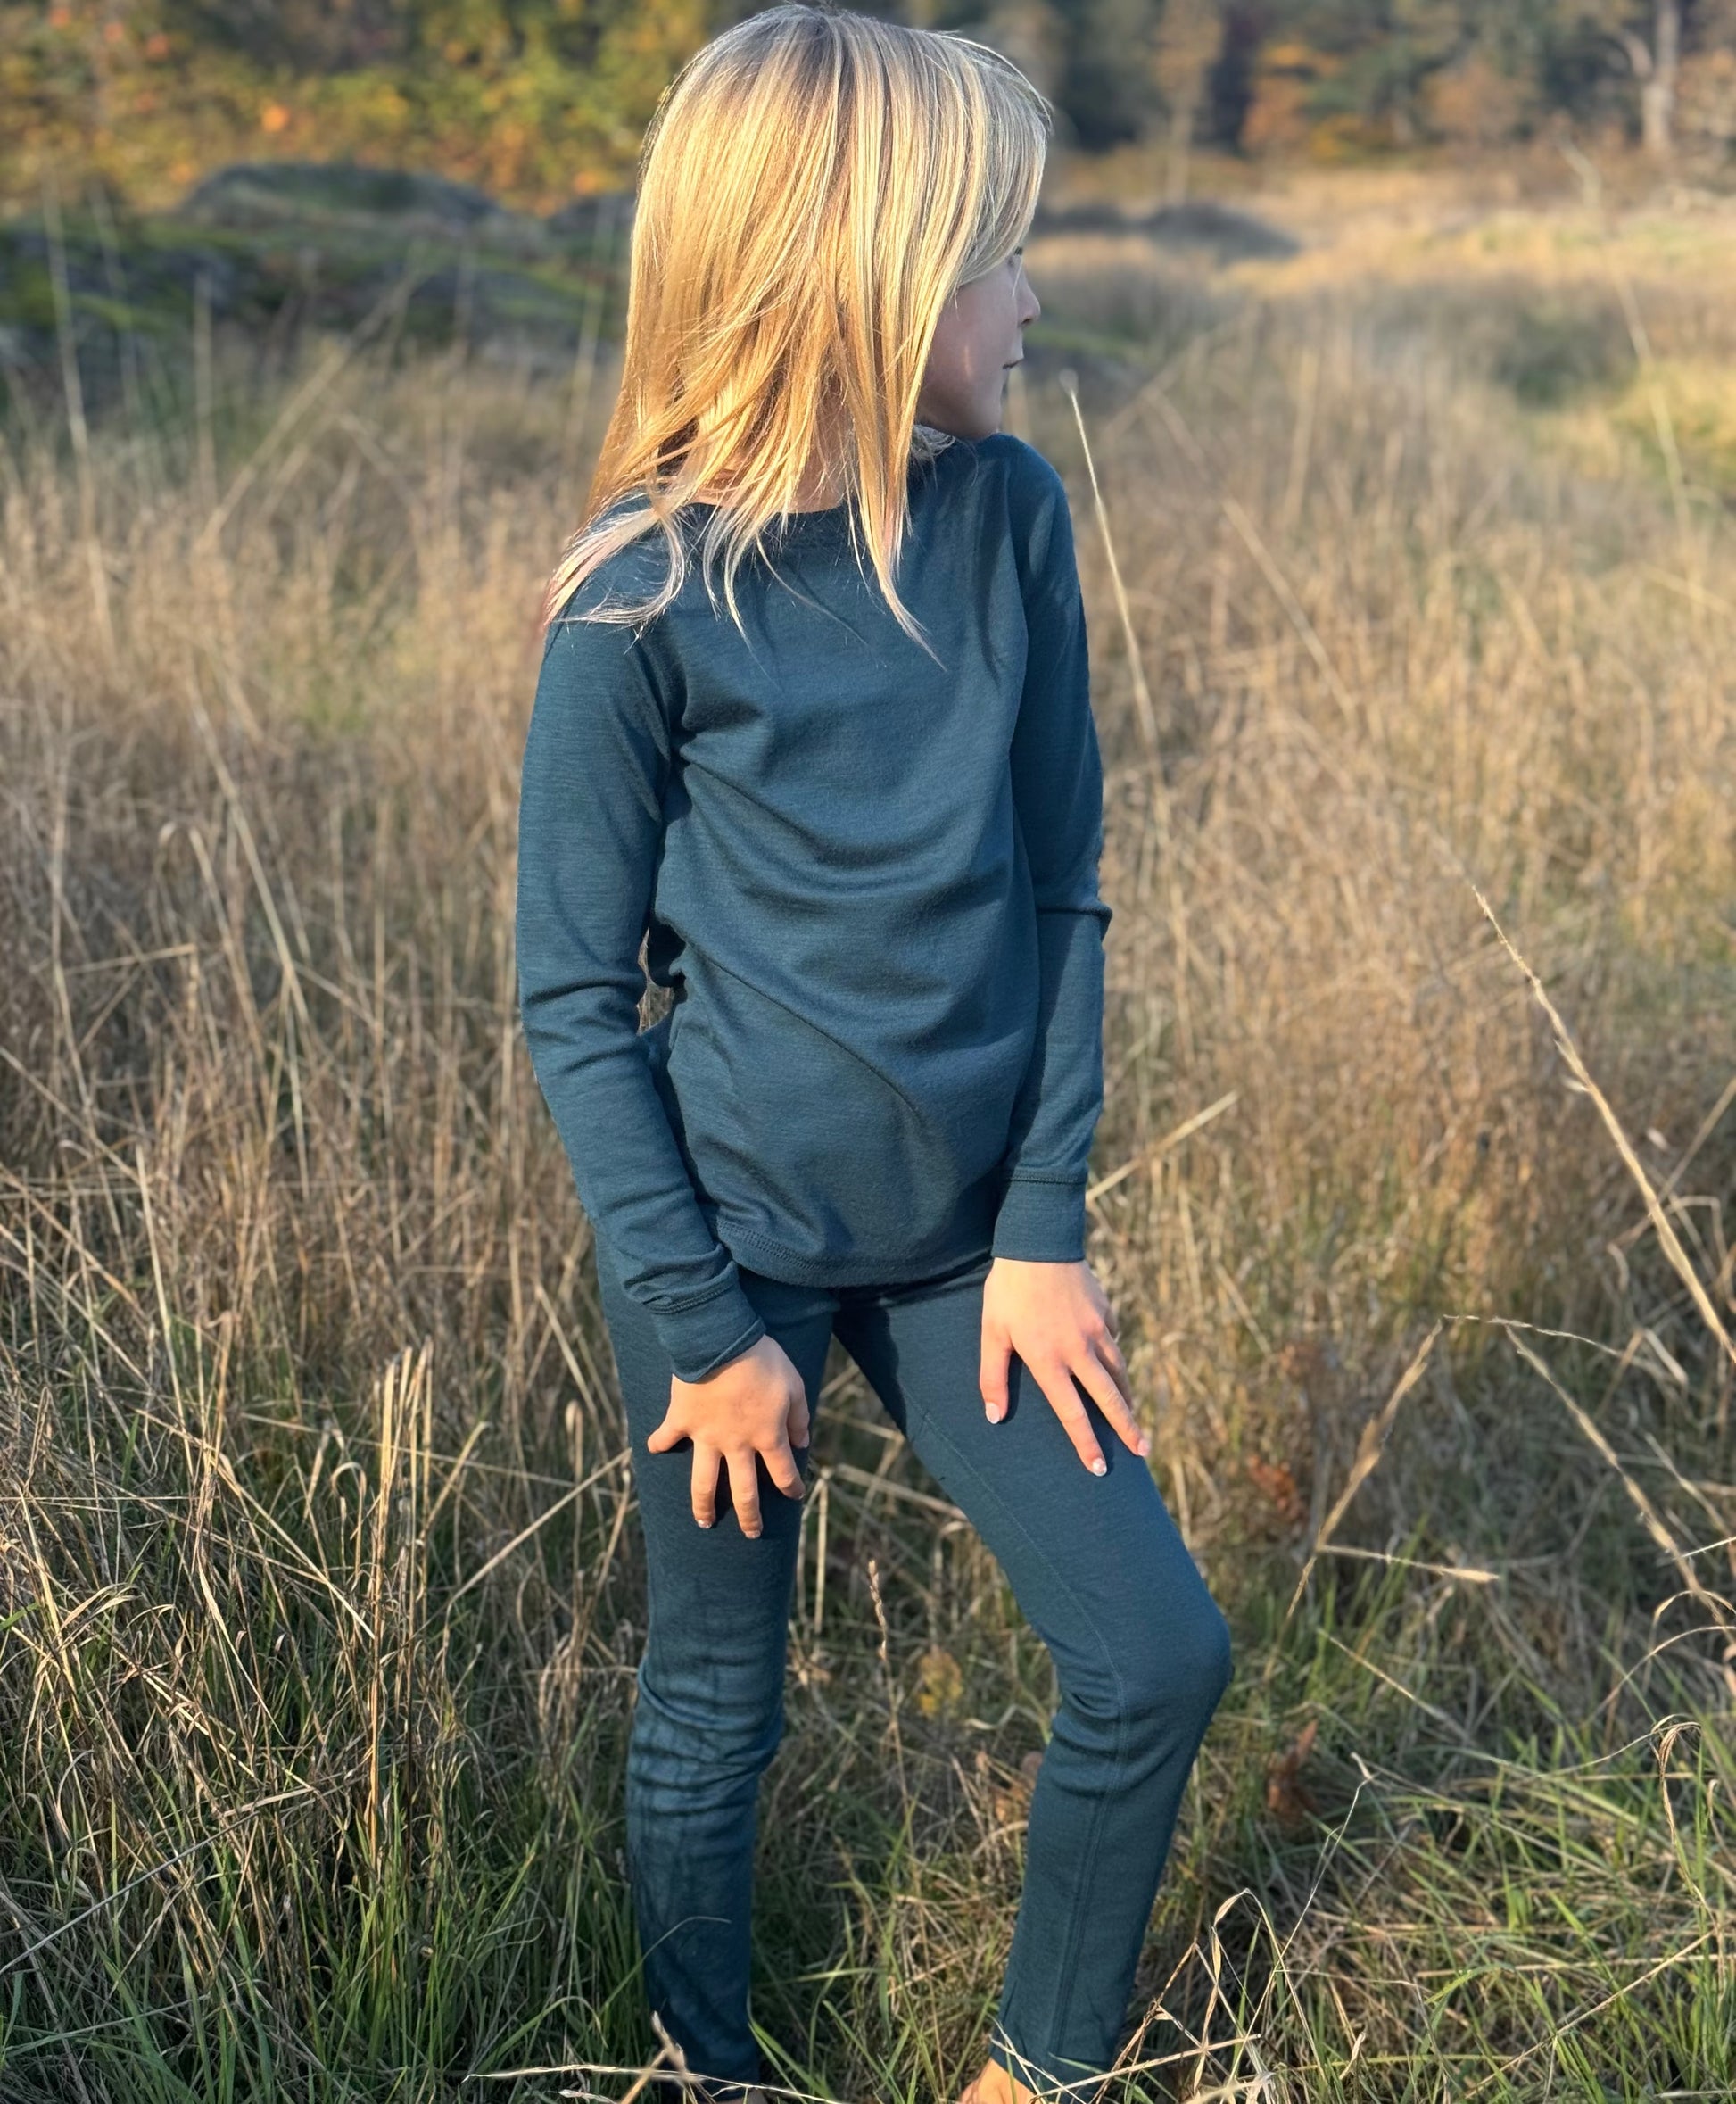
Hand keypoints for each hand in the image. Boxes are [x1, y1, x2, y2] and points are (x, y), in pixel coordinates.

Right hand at [646, 1334, 809, 1537]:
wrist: (720, 1341)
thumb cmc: (763, 1359)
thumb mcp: (794, 1384)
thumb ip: (799, 1417)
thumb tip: (803, 1442)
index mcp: (767, 1436)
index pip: (783, 1473)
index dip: (792, 1488)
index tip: (796, 1496)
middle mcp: (737, 1445)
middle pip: (744, 1492)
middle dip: (749, 1517)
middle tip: (752, 1533)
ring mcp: (706, 1436)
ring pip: (703, 1483)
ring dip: (703, 1505)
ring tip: (704, 1522)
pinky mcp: (681, 1421)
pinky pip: (666, 1438)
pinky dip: (659, 1444)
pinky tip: (653, 1451)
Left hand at [979, 1258, 1148, 1474]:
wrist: (1038, 1241)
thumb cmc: (1008, 1290)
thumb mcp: (992, 1332)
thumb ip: (993, 1376)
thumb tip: (994, 1417)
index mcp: (1049, 1361)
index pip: (1071, 1413)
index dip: (1085, 1443)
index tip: (1099, 1467)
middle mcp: (1079, 1350)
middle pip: (1110, 1399)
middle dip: (1127, 1429)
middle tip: (1142, 1452)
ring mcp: (1097, 1330)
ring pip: (1119, 1371)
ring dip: (1128, 1398)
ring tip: (1134, 1417)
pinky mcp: (1106, 1311)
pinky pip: (1114, 1341)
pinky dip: (1116, 1357)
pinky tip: (1114, 1364)